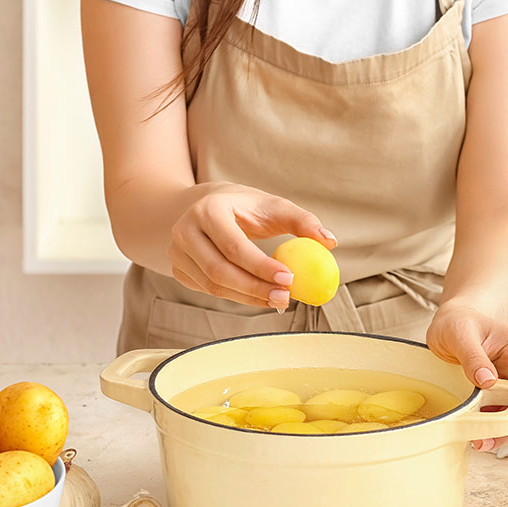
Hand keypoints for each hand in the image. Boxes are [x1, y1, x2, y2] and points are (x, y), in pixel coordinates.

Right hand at [169, 182, 335, 309]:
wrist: (201, 206)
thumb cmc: (243, 206)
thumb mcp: (271, 205)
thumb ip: (302, 221)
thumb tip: (330, 242)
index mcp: (207, 210)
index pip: (234, 246)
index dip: (261, 267)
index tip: (289, 279)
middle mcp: (185, 231)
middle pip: (220, 271)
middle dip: (255, 289)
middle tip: (285, 297)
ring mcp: (177, 253)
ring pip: (213, 286)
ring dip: (248, 298)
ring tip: (277, 299)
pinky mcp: (179, 270)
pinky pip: (209, 291)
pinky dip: (236, 297)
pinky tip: (258, 295)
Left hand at [426, 300, 507, 450]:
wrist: (447, 327)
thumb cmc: (459, 323)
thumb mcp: (461, 333)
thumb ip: (473, 355)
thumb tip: (488, 381)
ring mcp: (506, 388)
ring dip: (507, 433)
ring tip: (484, 443)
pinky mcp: (492, 400)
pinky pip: (498, 419)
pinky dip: (491, 432)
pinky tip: (477, 438)